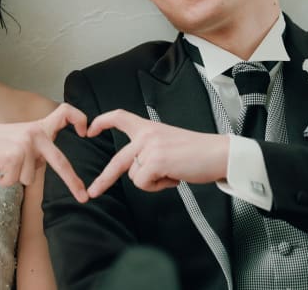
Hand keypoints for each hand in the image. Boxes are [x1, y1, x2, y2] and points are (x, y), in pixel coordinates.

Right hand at [0, 103, 88, 201]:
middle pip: (60, 162)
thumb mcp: (21, 138)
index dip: (80, 118)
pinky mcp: (14, 156)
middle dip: (73, 182)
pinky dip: (6, 181)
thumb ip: (38, 147)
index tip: (86, 132)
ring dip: (17, 177)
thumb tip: (50, 164)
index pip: (65, 112)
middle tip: (83, 197)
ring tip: (5, 164)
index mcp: (40, 127)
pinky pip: (17, 181)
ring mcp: (26, 144)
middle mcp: (36, 133)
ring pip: (31, 178)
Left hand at [86, 109, 229, 197]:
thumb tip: (137, 169)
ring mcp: (149, 147)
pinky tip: (174, 177)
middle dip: (104, 179)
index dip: (102, 122)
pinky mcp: (155, 161)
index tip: (90, 130)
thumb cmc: (197, 152)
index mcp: (148, 127)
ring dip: (153, 181)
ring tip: (172, 172)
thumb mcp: (167, 141)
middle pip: (117, 159)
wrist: (217, 153)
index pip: (120, 117)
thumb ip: (149, 149)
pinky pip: (144, 183)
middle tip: (92, 191)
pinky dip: (158, 186)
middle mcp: (146, 135)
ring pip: (135, 176)